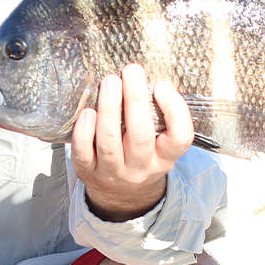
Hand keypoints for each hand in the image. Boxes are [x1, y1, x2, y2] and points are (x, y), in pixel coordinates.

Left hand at [70, 64, 194, 221]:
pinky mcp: (87, 171)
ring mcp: (113, 172)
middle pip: (140, 136)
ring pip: (110, 143)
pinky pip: (84, 152)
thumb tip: (147, 75)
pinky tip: (87, 111)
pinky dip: (84, 131)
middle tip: (131, 71)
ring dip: (109, 109)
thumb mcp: (159, 142)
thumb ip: (158, 116)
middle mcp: (140, 168)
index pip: (179, 139)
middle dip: (135, 100)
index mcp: (164, 158)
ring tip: (110, 81)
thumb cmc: (141, 154)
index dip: (174, 112)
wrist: (121, 194)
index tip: (163, 86)